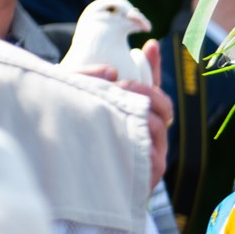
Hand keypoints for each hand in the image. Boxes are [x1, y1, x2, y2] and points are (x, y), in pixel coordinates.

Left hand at [77, 37, 171, 186]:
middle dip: (145, 91)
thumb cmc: (79, 146)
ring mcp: (154, 156)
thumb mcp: (84, 109)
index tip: (150, 44)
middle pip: (164, 106)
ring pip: (158, 125)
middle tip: (121, 85)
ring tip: (114, 105)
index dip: (154, 66)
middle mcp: (152, 138)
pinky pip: (153, 150)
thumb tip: (113, 68)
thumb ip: (95, 85)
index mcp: (140, 121)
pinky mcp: (150, 174)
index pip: (154, 89)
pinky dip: (139, 135)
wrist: (69, 189)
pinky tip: (119, 127)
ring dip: (139, 111)